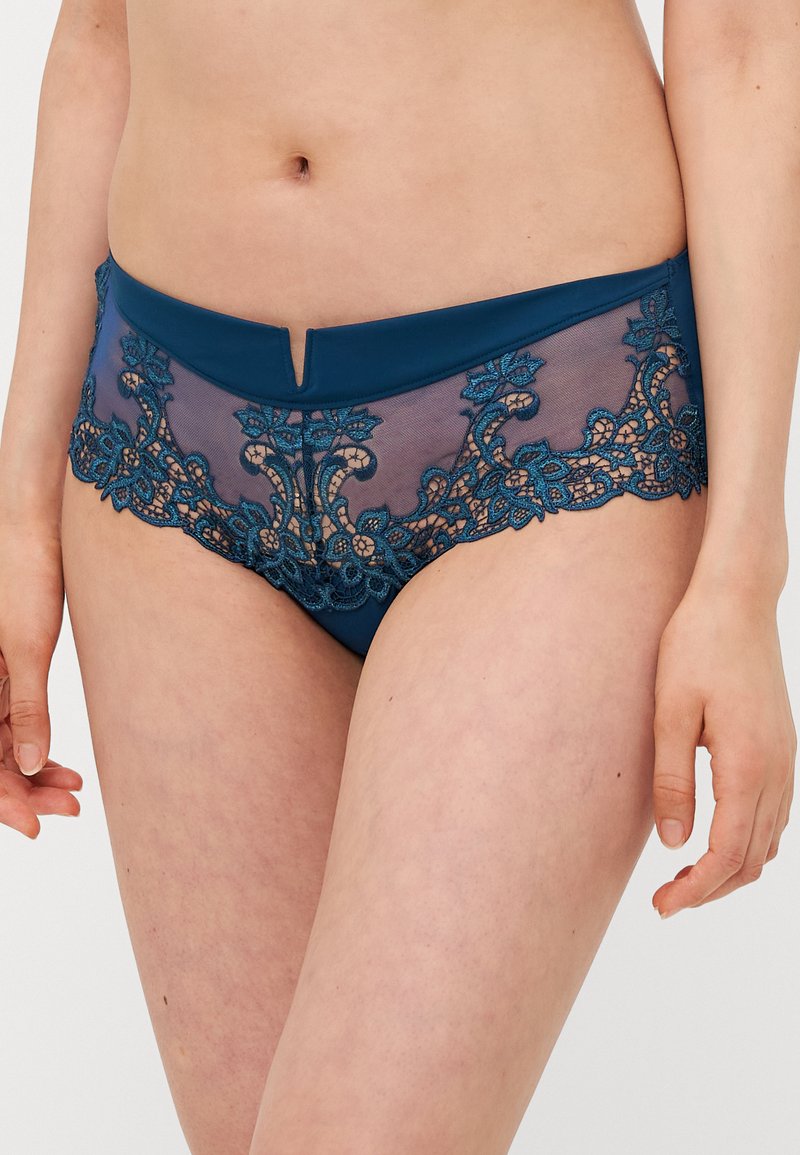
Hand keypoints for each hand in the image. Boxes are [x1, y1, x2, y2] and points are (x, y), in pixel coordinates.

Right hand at [0, 521, 81, 838]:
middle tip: (67, 810)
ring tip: (73, 794)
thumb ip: (27, 707)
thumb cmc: (23, 577)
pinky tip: (64, 767)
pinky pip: (8, 724)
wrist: (33, 528)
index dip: (1, 798)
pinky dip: (35, 746)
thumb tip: (33, 765)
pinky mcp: (0, 673)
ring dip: (32, 774)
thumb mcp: (27, 648)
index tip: (34, 825)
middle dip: (22, 791)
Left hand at [651, 581, 794, 917]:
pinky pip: (775, 814)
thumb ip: (672, 780)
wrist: (738, 599)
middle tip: (665, 902)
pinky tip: (717, 841)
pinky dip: (750, 842)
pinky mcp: (783, 747)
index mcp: (748, 764)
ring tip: (685, 880)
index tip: (663, 907)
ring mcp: (787, 759)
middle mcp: (777, 769)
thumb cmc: (697, 646)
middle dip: (711, 890)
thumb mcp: (670, 711)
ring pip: (769, 841)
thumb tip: (675, 844)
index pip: (728, 853)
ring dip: (731, 870)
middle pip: (753, 858)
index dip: (697, 890)